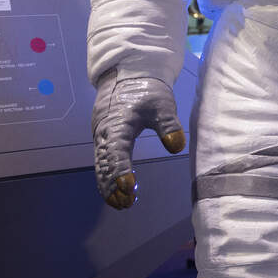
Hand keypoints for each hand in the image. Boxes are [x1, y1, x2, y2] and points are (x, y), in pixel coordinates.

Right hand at [92, 72, 185, 208]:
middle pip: (105, 164)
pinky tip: (119, 191)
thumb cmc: (146, 89)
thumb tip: (176, 146)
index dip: (121, 170)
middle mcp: (105, 133)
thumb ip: (168, 124)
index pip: (117, 151)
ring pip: (101, 165)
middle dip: (113, 185)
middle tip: (126, 203)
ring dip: (109, 185)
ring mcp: (102, 137)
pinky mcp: (104, 139)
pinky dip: (108, 177)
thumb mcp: (161, 103)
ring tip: (123, 204)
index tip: (129, 187)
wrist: (127, 74)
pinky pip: (103, 162)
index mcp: (117, 124)